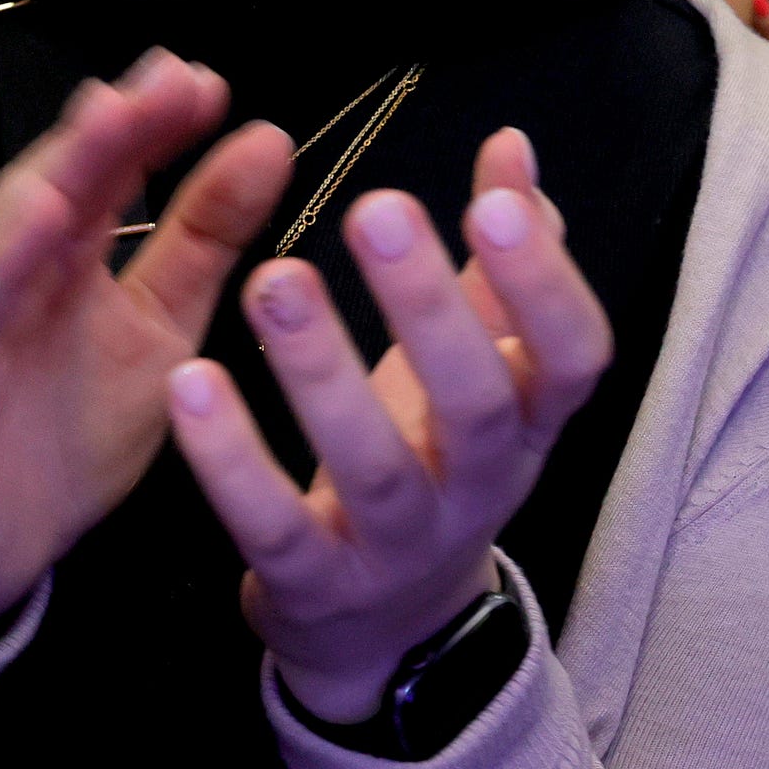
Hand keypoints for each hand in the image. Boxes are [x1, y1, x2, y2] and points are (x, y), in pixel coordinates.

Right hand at [0, 51, 292, 650]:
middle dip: (113, 127)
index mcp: (70, 253)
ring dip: (54, 177)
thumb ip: (208, 236)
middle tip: (169, 78)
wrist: (4, 555)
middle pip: (60, 184)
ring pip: (6, 239)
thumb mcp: (164, 325)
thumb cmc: (73, 428)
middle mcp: (13, 273)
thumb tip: (267, 138)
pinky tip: (36, 227)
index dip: (156, 121)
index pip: (111, 168)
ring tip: (106, 124)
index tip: (209, 82)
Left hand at [168, 130, 612, 723]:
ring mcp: (401, 544)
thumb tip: (512, 145)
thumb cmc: (439, 451)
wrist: (388, 623)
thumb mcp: (484, 363)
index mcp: (534, 419)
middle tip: (377, 206)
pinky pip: (274, 526)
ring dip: (321, 369)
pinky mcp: (315, 585)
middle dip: (429, 306)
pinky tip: (192, 381)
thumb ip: (500, 257)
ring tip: (274, 279)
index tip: (495, 200)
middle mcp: (483, 485)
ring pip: (372, 465)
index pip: (576, 354)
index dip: (544, 282)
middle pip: (476, 404)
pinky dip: (232, 460)